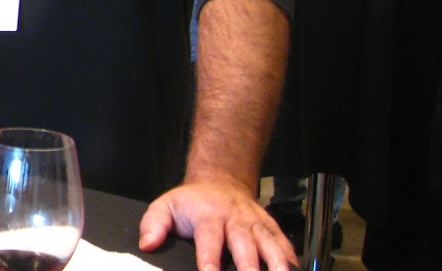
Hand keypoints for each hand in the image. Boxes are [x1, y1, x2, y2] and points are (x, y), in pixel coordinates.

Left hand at [138, 177, 295, 270]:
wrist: (220, 180)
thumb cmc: (191, 202)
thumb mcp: (166, 206)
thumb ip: (154, 224)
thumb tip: (147, 244)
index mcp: (208, 215)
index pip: (209, 239)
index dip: (210, 259)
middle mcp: (234, 219)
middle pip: (244, 243)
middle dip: (248, 265)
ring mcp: (254, 222)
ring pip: (269, 242)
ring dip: (276, 262)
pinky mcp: (269, 226)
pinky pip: (282, 241)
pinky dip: (290, 256)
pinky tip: (293, 269)